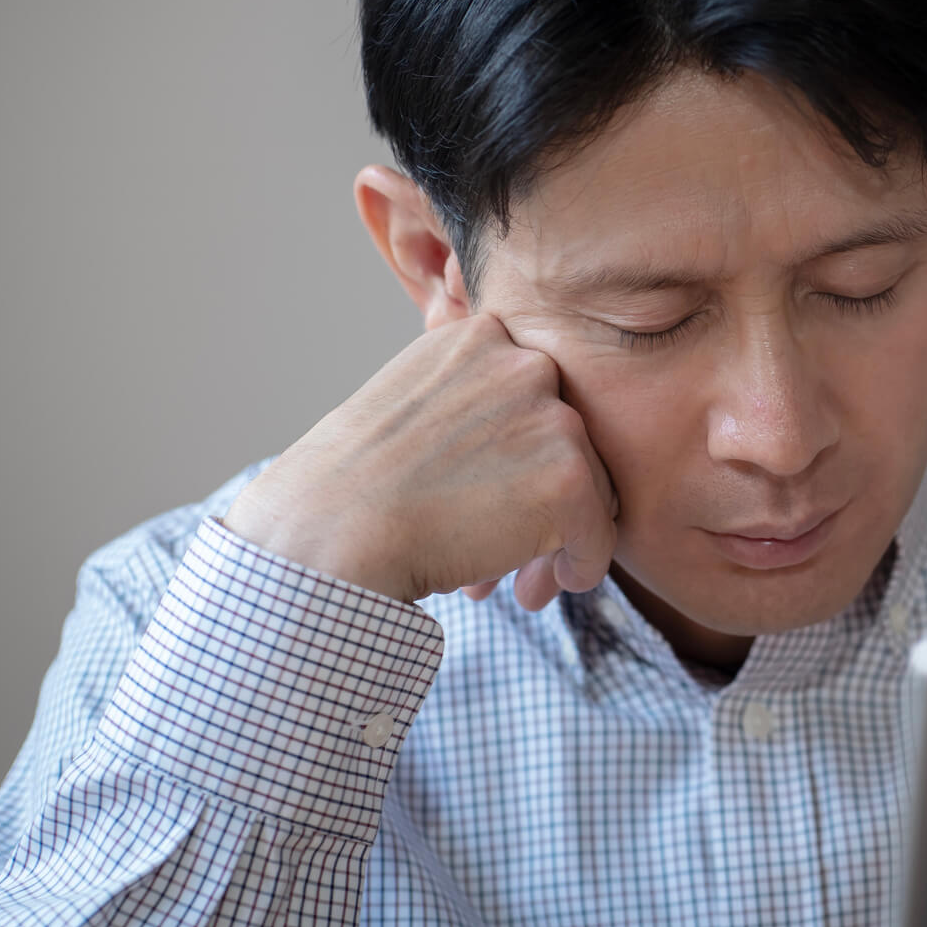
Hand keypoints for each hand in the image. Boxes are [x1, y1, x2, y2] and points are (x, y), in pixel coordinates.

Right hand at [222, 312, 617, 610]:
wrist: (327, 536)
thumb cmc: (353, 488)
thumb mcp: (409, 407)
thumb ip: (472, 406)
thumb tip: (529, 454)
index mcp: (481, 337)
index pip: (534, 396)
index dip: (518, 454)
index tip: (486, 493)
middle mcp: (525, 363)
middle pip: (569, 440)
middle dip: (540, 497)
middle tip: (503, 543)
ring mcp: (553, 418)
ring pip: (592, 487)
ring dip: (559, 536)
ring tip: (519, 580)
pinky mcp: (569, 477)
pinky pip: (599, 532)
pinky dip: (580, 565)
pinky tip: (537, 588)